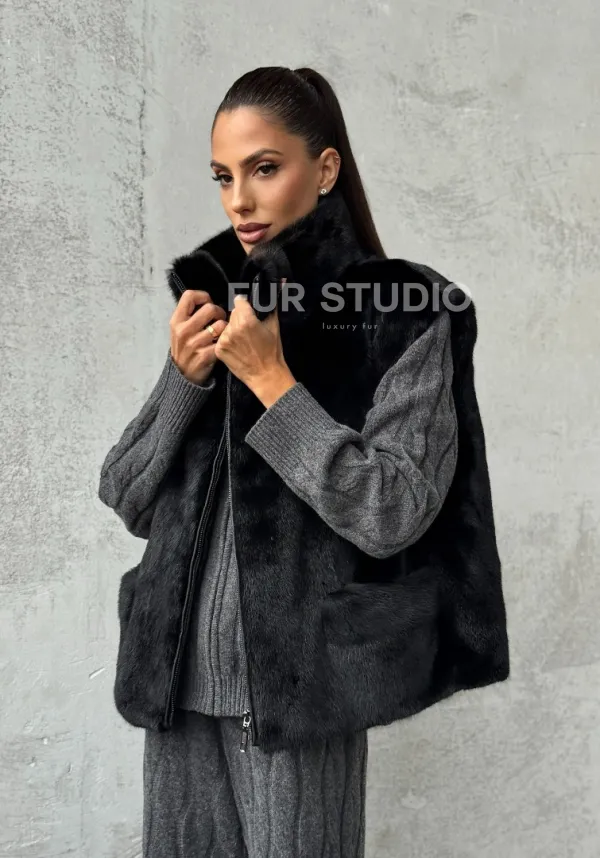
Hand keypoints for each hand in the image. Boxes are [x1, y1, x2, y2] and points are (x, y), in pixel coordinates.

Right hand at [169, 290, 227, 384]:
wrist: (182, 375)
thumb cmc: (184, 348)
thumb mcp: (178, 330)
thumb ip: (189, 315)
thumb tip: (207, 301)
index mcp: (176, 321)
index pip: (189, 296)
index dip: (203, 296)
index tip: (208, 302)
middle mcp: (183, 330)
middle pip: (210, 308)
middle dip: (219, 312)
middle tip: (219, 319)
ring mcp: (194, 343)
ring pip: (221, 325)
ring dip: (225, 328)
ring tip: (222, 332)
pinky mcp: (205, 355)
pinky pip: (223, 341)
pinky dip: (225, 341)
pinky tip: (221, 344)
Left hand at [214, 292, 295, 406]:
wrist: (266, 375)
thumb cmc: (273, 351)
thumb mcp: (274, 324)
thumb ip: (273, 302)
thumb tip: (281, 281)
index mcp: (246, 320)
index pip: (239, 301)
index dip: (246, 306)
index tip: (251, 313)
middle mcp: (232, 329)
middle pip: (233, 312)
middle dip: (240, 317)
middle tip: (250, 330)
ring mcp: (224, 340)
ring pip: (226, 325)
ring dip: (233, 329)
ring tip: (244, 340)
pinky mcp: (219, 350)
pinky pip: (221, 337)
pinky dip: (228, 340)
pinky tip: (238, 347)